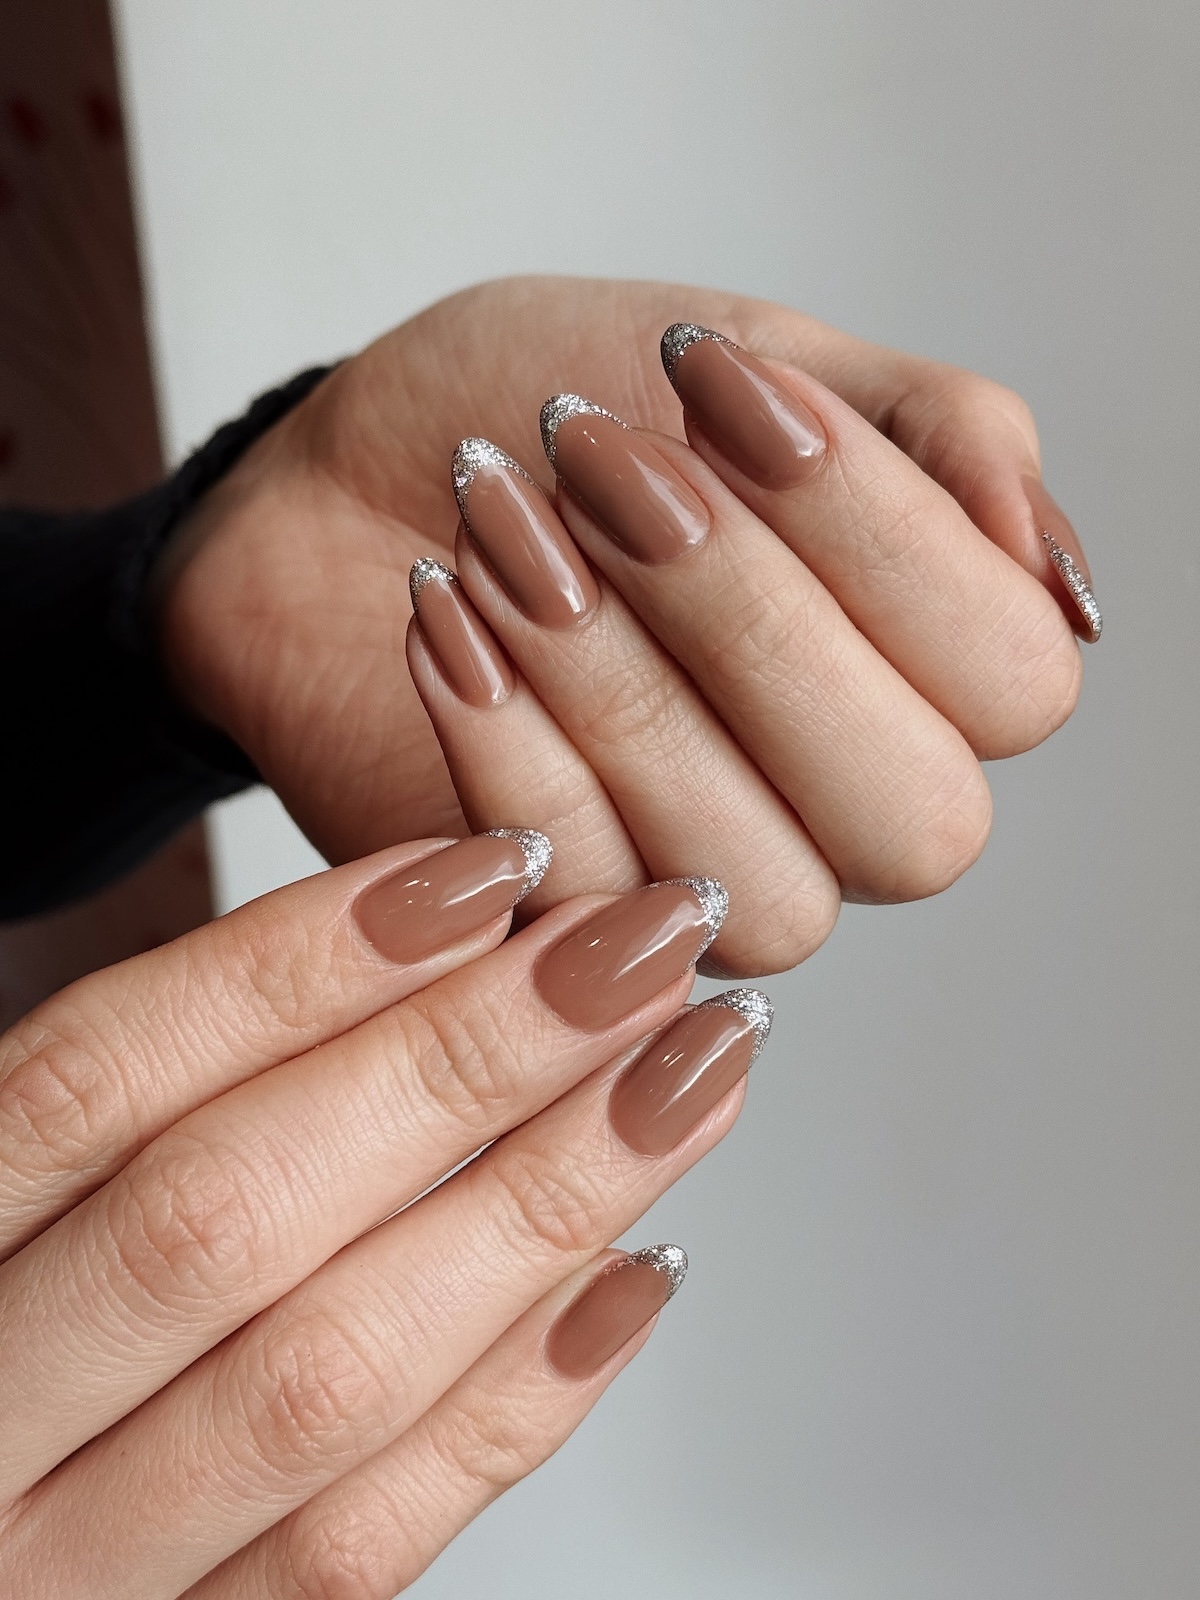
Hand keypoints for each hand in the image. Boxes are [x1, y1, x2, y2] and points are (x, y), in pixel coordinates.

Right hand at [0, 832, 757, 1597]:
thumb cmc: (32, 1305)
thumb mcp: (42, 1165)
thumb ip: (171, 1074)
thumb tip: (440, 919)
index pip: (99, 1079)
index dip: (304, 960)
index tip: (490, 870)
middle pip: (230, 1214)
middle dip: (465, 1060)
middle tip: (636, 948)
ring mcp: (78, 1568)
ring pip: (329, 1374)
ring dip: (542, 1203)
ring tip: (688, 1073)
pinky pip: (367, 1543)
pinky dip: (520, 1398)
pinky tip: (636, 1265)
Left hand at [161, 278, 1095, 969]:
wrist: (347, 474)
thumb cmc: (553, 413)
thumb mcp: (754, 361)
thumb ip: (934, 440)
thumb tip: (1057, 580)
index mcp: (926, 678)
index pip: (1008, 679)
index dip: (878, 536)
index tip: (719, 385)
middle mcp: (844, 813)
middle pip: (906, 811)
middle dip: (745, 617)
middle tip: (606, 462)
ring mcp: (710, 889)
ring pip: (746, 869)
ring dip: (610, 671)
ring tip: (500, 520)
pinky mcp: (559, 929)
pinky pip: (579, 888)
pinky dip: (500, 730)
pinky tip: (443, 609)